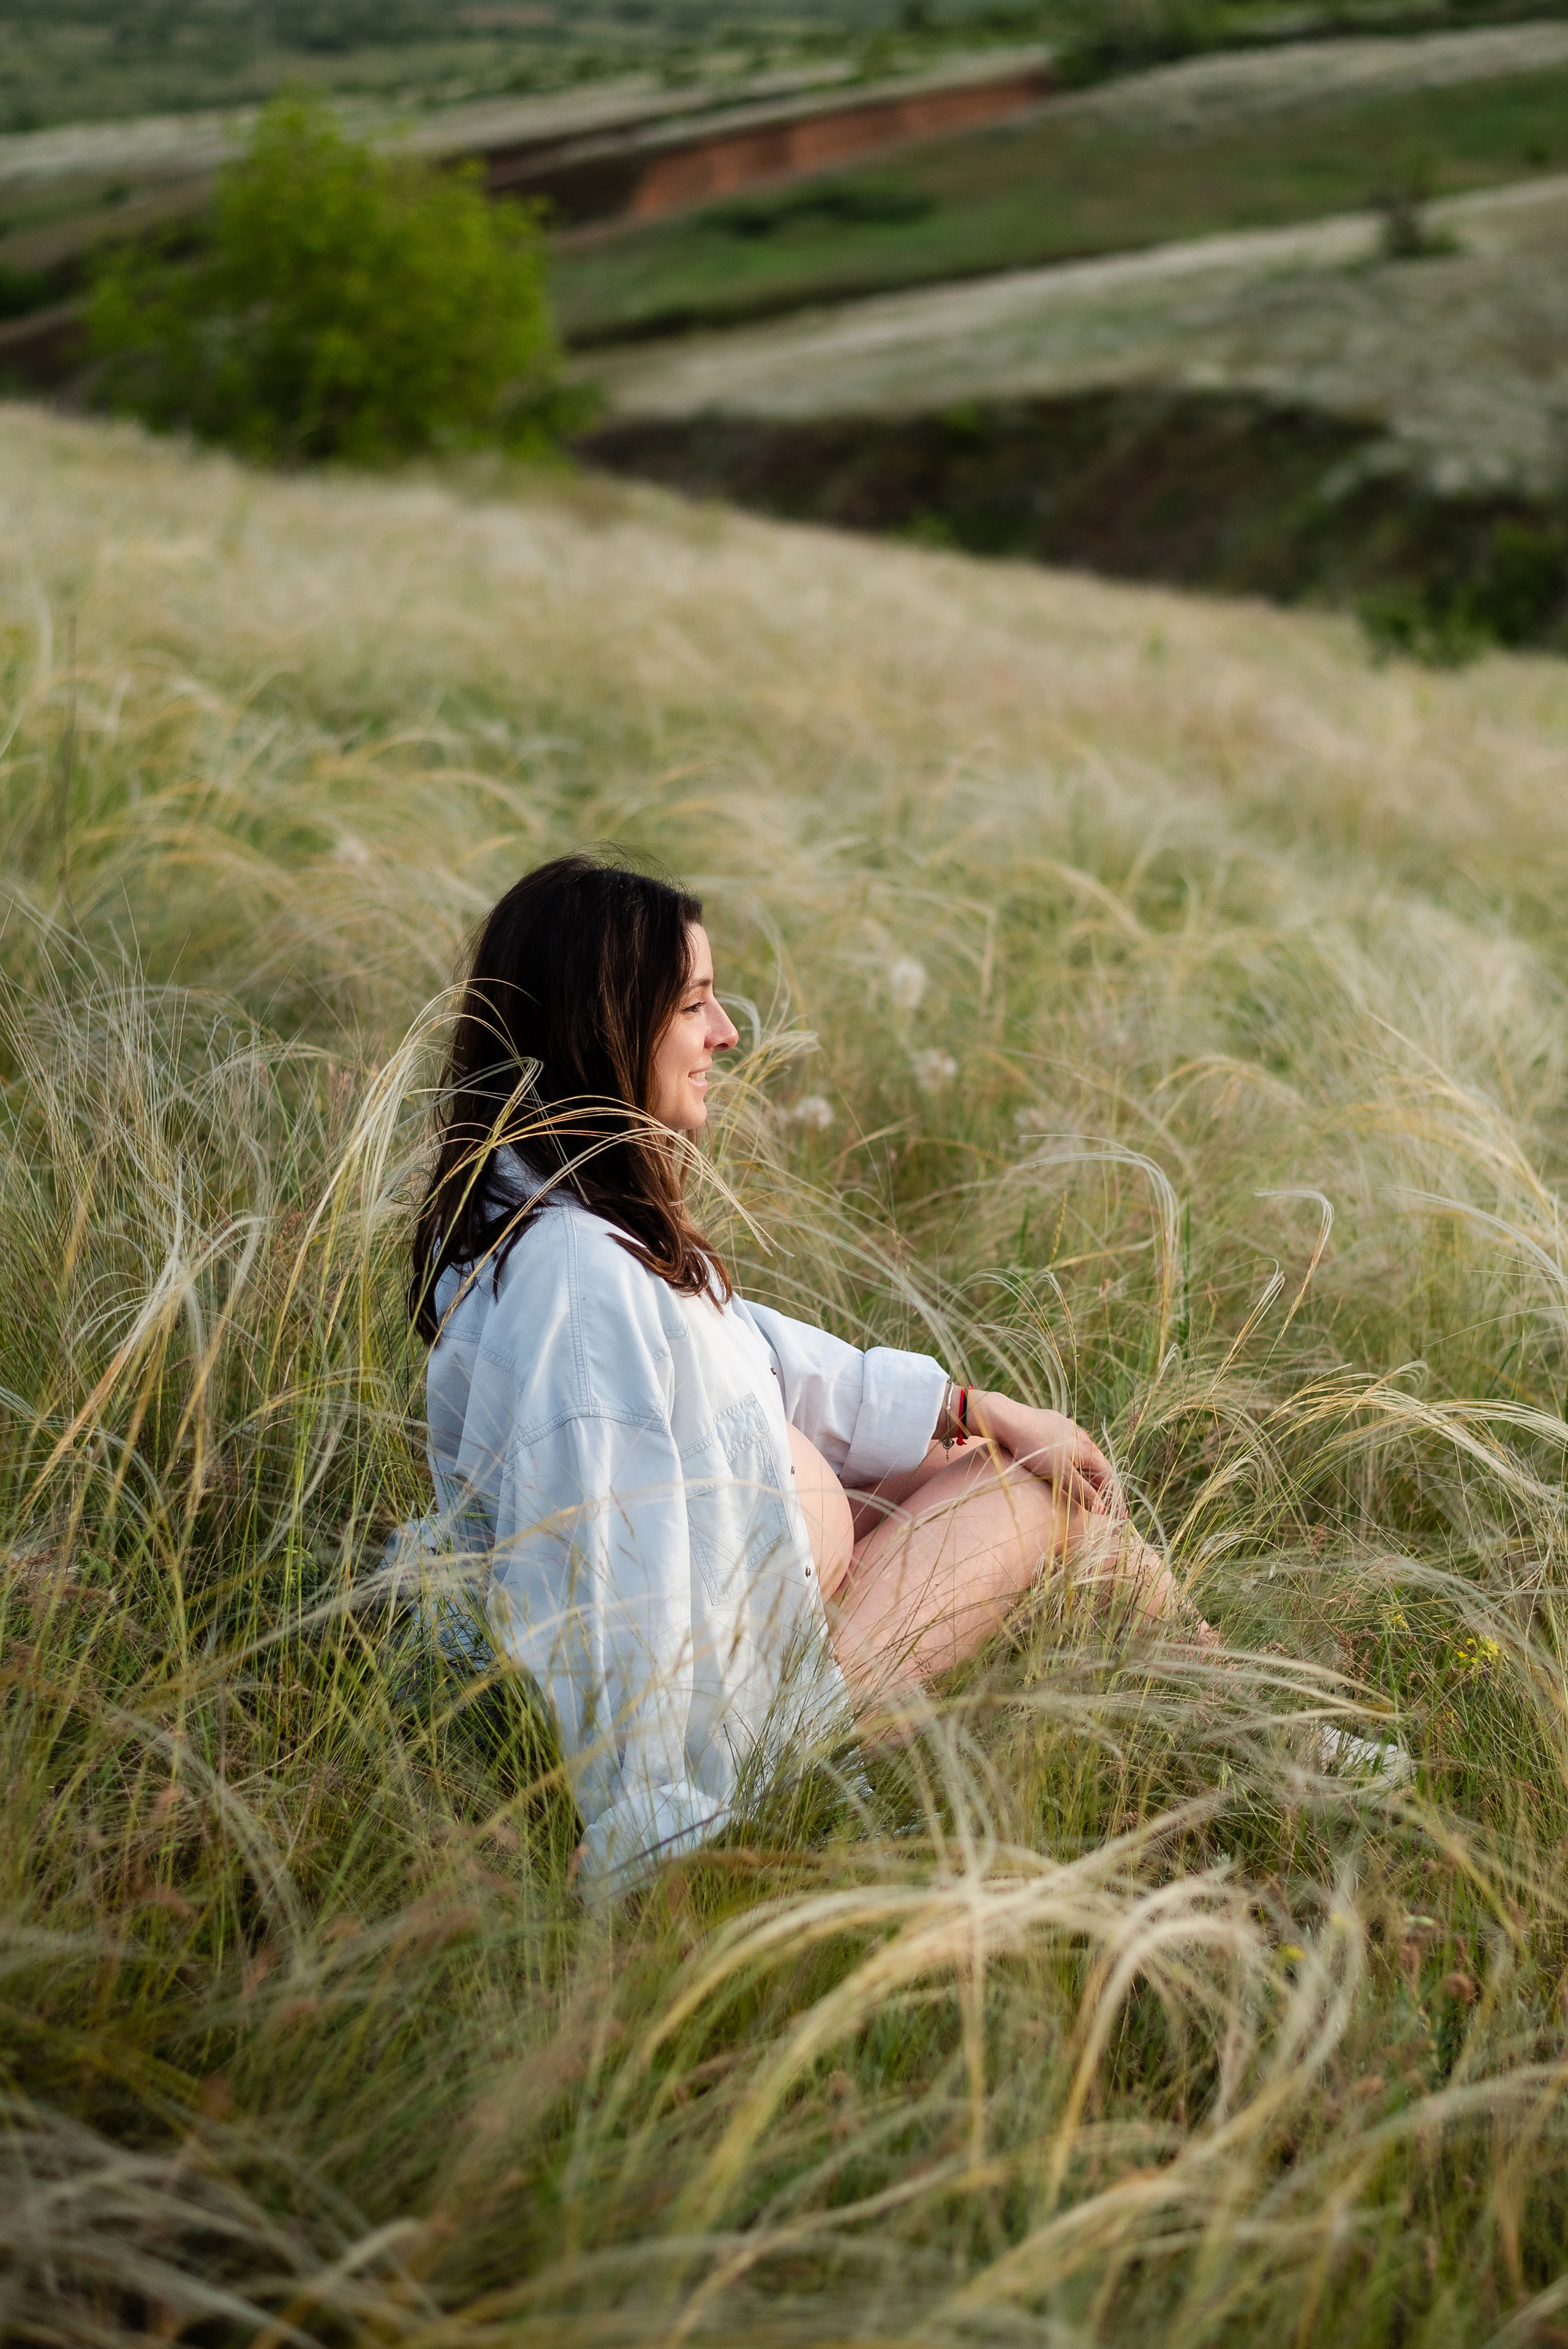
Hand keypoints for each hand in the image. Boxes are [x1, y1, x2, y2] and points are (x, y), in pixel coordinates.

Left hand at [965, 1391, 1123, 1516]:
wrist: (1008, 1419)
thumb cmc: (1035, 1449)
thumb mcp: (1060, 1474)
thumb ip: (1082, 1491)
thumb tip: (1102, 1509)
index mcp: (1088, 1449)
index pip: (1109, 1478)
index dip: (1115, 1499)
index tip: (1121, 1517)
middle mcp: (1082, 1437)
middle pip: (1100, 1467)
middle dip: (1106, 1488)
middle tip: (1110, 1508)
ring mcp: (1067, 1429)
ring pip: (1085, 1456)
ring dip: (1091, 1475)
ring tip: (1094, 1492)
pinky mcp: (1052, 1424)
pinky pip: (1070, 1448)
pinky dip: (1076, 1463)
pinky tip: (1070, 1466)